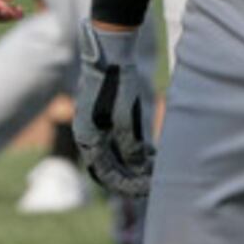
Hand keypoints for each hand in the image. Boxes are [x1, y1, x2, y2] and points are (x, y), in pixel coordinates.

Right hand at [74, 23, 157, 195]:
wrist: (111, 52)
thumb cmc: (117, 84)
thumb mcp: (125, 118)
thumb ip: (131, 145)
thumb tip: (139, 168)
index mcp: (87, 138)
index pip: (104, 173)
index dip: (125, 185)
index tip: (146, 191)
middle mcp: (89, 135)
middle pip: (108, 167)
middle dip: (130, 178)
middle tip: (153, 186)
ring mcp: (97, 126)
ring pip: (116, 155)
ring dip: (134, 166)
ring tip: (156, 172)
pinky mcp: (107, 117)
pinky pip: (120, 142)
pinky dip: (135, 151)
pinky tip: (154, 154)